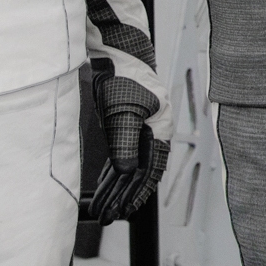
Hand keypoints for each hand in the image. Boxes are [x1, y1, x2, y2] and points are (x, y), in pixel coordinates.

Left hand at [77, 68, 168, 229]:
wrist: (116, 49)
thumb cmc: (122, 76)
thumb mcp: (122, 113)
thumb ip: (124, 143)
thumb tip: (126, 173)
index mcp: (160, 129)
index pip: (151, 171)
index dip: (138, 193)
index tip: (125, 211)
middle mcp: (154, 131)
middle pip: (140, 172)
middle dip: (124, 196)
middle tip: (108, 216)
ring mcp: (141, 127)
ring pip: (130, 165)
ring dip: (116, 187)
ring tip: (104, 207)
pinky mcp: (126, 122)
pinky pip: (122, 153)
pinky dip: (114, 171)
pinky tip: (107, 183)